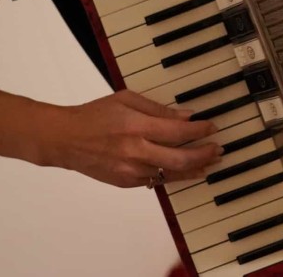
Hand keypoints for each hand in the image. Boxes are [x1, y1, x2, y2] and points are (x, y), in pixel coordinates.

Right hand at [45, 90, 221, 187]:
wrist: (65, 139)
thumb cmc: (95, 115)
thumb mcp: (127, 100)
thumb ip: (158, 110)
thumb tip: (186, 116)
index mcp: (136, 127)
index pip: (178, 132)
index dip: (200, 131)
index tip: (212, 127)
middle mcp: (135, 152)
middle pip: (181, 159)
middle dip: (205, 154)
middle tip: (218, 149)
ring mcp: (130, 171)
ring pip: (171, 174)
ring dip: (194, 169)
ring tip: (209, 162)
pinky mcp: (125, 182)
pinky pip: (157, 181)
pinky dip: (173, 175)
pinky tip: (186, 171)